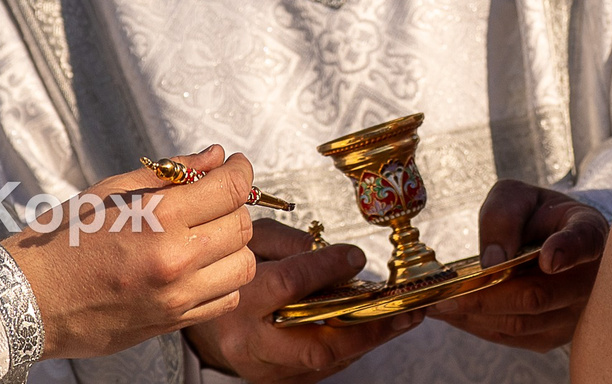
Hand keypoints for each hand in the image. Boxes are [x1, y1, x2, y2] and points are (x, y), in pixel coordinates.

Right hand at [6, 147, 259, 358]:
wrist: (27, 300)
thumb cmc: (61, 242)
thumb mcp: (110, 192)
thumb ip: (170, 173)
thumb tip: (215, 156)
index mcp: (158, 217)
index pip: (231, 188)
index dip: (241, 171)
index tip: (236, 166)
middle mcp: (175, 258)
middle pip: (243, 226)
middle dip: (235, 206)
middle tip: (216, 199)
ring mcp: (176, 296)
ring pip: (243, 265)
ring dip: (234, 246)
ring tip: (208, 235)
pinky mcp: (173, 322)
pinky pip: (226, 299)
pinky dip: (224, 280)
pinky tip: (201, 267)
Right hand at [186, 220, 420, 381]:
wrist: (209, 322)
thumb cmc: (233, 274)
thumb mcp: (251, 242)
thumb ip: (289, 242)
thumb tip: (332, 252)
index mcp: (240, 300)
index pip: (288, 285)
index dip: (327, 268)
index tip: (357, 256)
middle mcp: (250, 342)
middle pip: (317, 344)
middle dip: (365, 327)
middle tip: (403, 309)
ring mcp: (265, 368)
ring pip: (326, 360)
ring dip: (369, 338)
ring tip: (401, 317)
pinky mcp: (278, 381)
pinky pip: (323, 369)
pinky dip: (351, 348)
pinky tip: (370, 328)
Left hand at [426, 180, 607, 351]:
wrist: (553, 240)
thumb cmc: (536, 215)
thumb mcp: (518, 197)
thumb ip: (504, 215)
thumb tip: (492, 261)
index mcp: (588, 232)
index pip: (584, 241)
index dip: (568, 250)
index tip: (549, 259)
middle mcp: (589, 278)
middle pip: (538, 295)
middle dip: (487, 297)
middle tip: (446, 296)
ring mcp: (574, 313)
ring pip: (522, 322)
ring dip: (476, 315)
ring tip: (437, 306)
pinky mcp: (554, 335)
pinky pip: (514, 336)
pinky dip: (479, 326)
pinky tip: (453, 314)